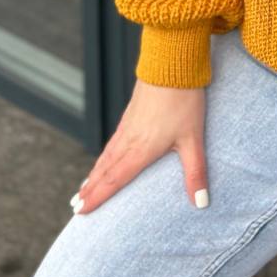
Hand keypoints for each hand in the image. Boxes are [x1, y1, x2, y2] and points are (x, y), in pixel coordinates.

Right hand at [70, 79, 208, 214]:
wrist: (171, 64)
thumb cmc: (184, 99)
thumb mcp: (193, 138)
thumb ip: (196, 172)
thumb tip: (201, 203)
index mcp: (141, 150)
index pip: (114, 180)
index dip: (97, 197)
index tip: (80, 212)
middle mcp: (129, 139)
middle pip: (105, 170)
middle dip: (90, 189)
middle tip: (75, 207)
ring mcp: (128, 125)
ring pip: (106, 154)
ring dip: (94, 173)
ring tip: (84, 187)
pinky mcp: (131, 112)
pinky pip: (113, 141)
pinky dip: (104, 155)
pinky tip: (106, 155)